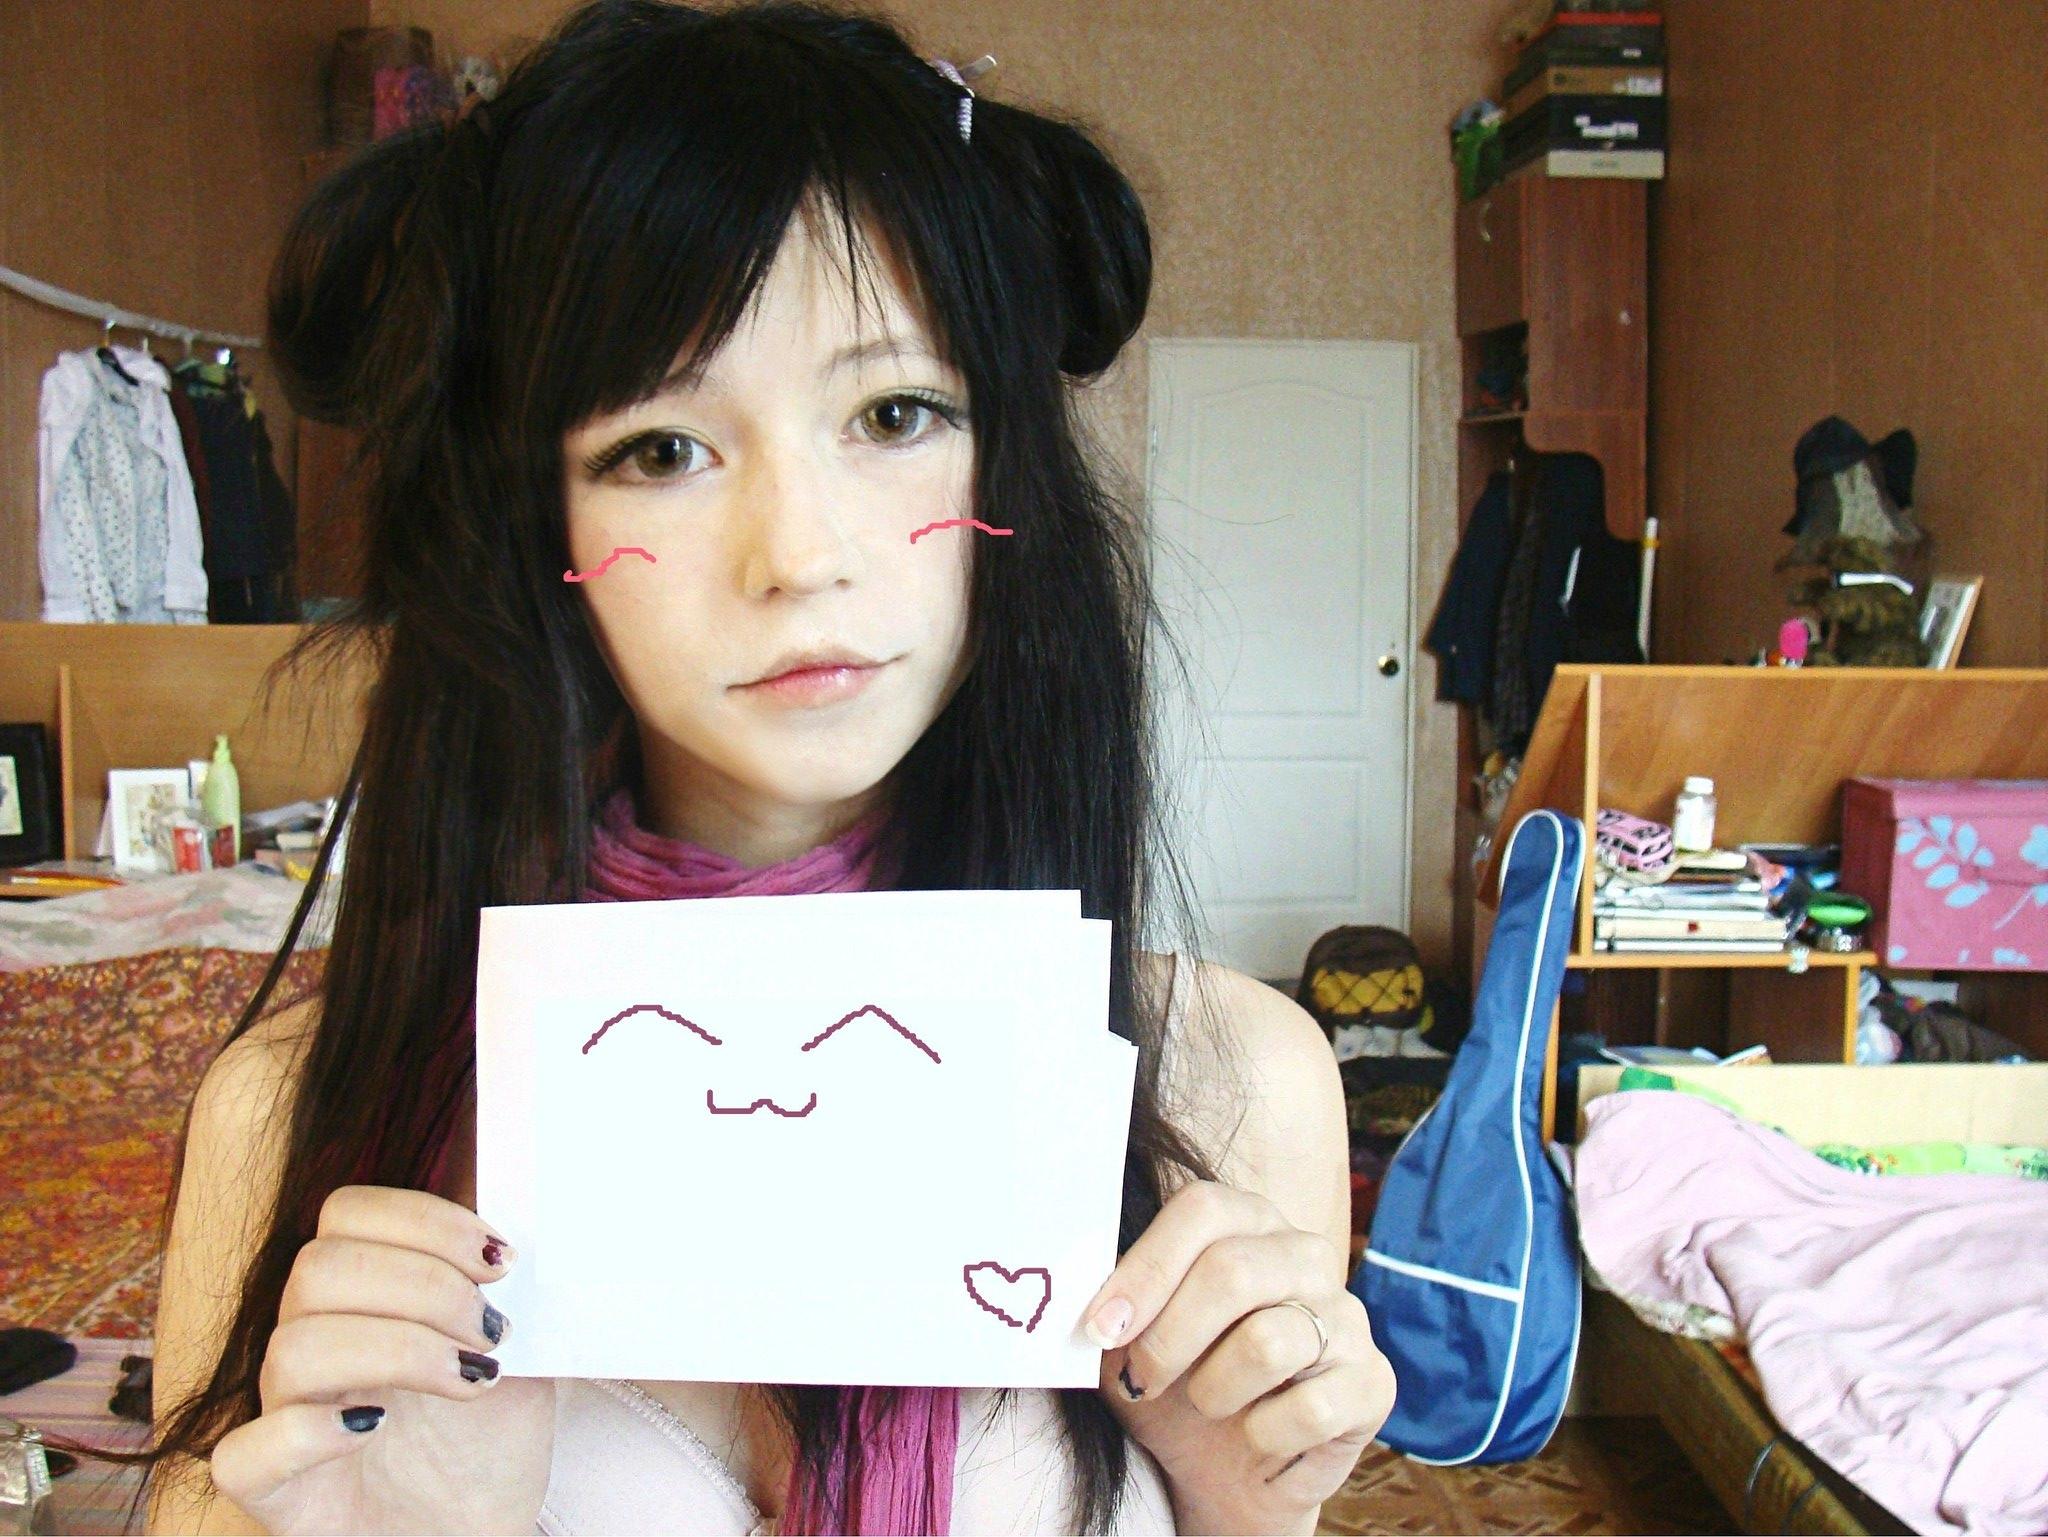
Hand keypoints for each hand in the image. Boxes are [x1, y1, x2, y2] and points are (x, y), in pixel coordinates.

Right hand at [205, 1188, 553, 1534]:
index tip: (500, 1262)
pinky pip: (244, 1454)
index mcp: (358, 1298)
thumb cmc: (489, 1446)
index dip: (425, 1222)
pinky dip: (310, 1432)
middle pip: (318, 1269)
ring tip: (472, 1377)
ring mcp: (285, 1421)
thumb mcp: (519, 1346)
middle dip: (424, 1285)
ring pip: (293, 1348)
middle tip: (491, 1329)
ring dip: (397, 1349)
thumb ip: (506, 1281)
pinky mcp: (275, 1497)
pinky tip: (376, 1427)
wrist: (482, 1536)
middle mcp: (311, 1348)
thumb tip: (526, 1195)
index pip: (347, 1214)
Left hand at [1080, 1181, 1393, 1535]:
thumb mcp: (1128, 1340)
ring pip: (1267, 1342)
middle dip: (1168, 1337)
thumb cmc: (1174, 1385)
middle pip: (1232, 1271)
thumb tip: (1079, 1293)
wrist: (1226, 1471)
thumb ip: (1109, 1304)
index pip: (1202, 1210)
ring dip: (1213, 1389)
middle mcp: (1304, 1255)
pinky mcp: (1372, 1383)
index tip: (1100, 1327)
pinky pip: (1309, 1408)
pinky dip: (1261, 1433)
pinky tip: (1255, 1434)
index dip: (1146, 1268)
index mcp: (1248, 1222)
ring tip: (1207, 1403)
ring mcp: (1347, 1316)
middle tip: (1140, 1380)